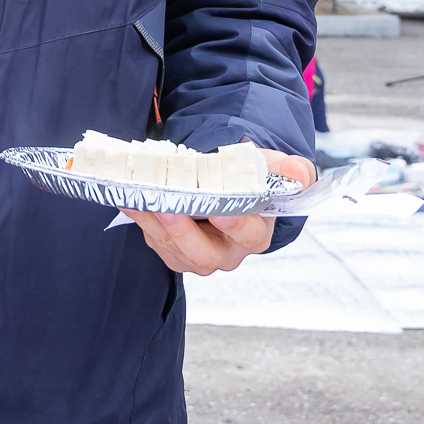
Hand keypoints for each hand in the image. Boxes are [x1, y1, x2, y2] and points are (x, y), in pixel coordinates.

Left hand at [127, 150, 314, 276]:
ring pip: (171, 246)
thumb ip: (293, 170)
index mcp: (255, 234)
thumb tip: (296, 175)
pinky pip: (152, 237)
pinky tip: (128, 196)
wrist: (231, 185)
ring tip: (139, 197)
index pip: (249, 234)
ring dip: (152, 222)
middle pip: (202, 254)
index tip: (223, 211)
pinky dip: (138, 216)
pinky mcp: (170, 249)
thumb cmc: (255, 178)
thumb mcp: (279, 169)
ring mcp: (194, 254)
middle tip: (167, 208)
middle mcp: (225, 252)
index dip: (236, 224)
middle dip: (182, 232)